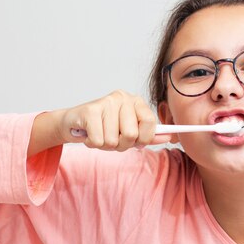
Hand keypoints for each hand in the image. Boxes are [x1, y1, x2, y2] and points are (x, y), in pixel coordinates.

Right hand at [28, 90, 171, 155]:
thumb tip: (170, 137)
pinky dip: (93, 144)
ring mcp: (106, 102)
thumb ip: (148, 134)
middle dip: (121, 145)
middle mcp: (122, 97)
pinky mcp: (90, 111)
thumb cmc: (104, 127)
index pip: (150, 123)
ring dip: (105, 145)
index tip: (136, 141)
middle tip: (112, 138)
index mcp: (136, 101)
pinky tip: (89, 134)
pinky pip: (98, 141)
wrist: (74, 122)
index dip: (144, 138)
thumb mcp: (129, 131)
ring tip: (99, 135)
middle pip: (131, 135)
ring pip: (113, 141)